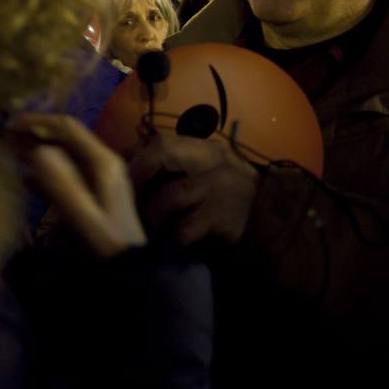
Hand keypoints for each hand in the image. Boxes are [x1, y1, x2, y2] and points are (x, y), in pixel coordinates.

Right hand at [7, 113, 146, 257]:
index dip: (38, 122)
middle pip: (65, 137)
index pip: (68, 128)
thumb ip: (62, 185)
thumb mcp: (83, 217)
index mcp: (103, 162)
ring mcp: (98, 176)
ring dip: (36, 149)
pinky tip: (21, 178)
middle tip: (1, 136)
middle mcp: (102, 162)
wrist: (131, 269)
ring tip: (6, 151)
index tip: (8, 123)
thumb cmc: (107, 244)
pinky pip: (65, 172)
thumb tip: (38, 151)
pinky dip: (43, 170)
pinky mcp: (92, 191)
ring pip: (63, 153)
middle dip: (35, 133)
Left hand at [129, 134, 259, 247]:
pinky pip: (184, 230)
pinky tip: (168, 247)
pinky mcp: (223, 216)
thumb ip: (176, 173)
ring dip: (151, 217)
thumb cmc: (230, 205)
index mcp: (206, 148)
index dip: (132, 160)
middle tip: (121, 204)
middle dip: (134, 178)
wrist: (272, 227)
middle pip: (161, 151)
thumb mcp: (206, 180)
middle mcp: (214, 159)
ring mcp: (221, 186)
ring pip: (169, 195)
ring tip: (146, 232)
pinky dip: (170, 240)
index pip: (159, 141)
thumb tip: (129, 176)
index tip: (116, 183)